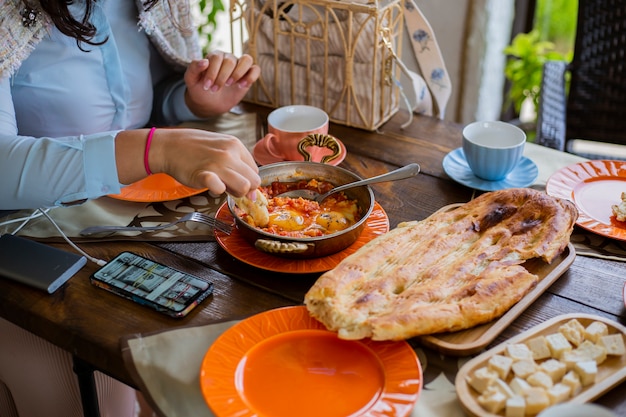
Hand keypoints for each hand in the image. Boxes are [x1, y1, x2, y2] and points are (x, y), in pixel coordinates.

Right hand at [115, 128, 260, 197]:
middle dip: (244, 189)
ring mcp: (217, 164)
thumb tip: (253, 192)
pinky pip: (220, 188)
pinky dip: (218, 191)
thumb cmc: (195, 148)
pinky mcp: (204, 175)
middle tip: (228, 186)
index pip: (255, 171)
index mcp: (236, 145)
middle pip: (253, 182)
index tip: (236, 183)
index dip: (248, 181)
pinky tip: (211, 186)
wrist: (168, 146)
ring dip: (234, 192)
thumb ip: (237, 164)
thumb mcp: (221, 147)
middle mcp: (230, 153)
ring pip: (244, 187)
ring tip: (221, 186)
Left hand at [184, 51, 260, 116]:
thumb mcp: (191, 80)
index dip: (212, 72)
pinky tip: (242, 86)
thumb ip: (193, 68)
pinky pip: (256, 69)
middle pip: (230, 60)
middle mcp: (228, 58)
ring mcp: (240, 66)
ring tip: (230, 85)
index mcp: (215, 56)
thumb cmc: (200, 89)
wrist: (209, 103)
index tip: (207, 86)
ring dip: (238, 73)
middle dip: (222, 77)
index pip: (217, 57)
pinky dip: (251, 76)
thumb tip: (204, 61)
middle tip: (215, 90)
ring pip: (247, 60)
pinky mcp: (248, 75)